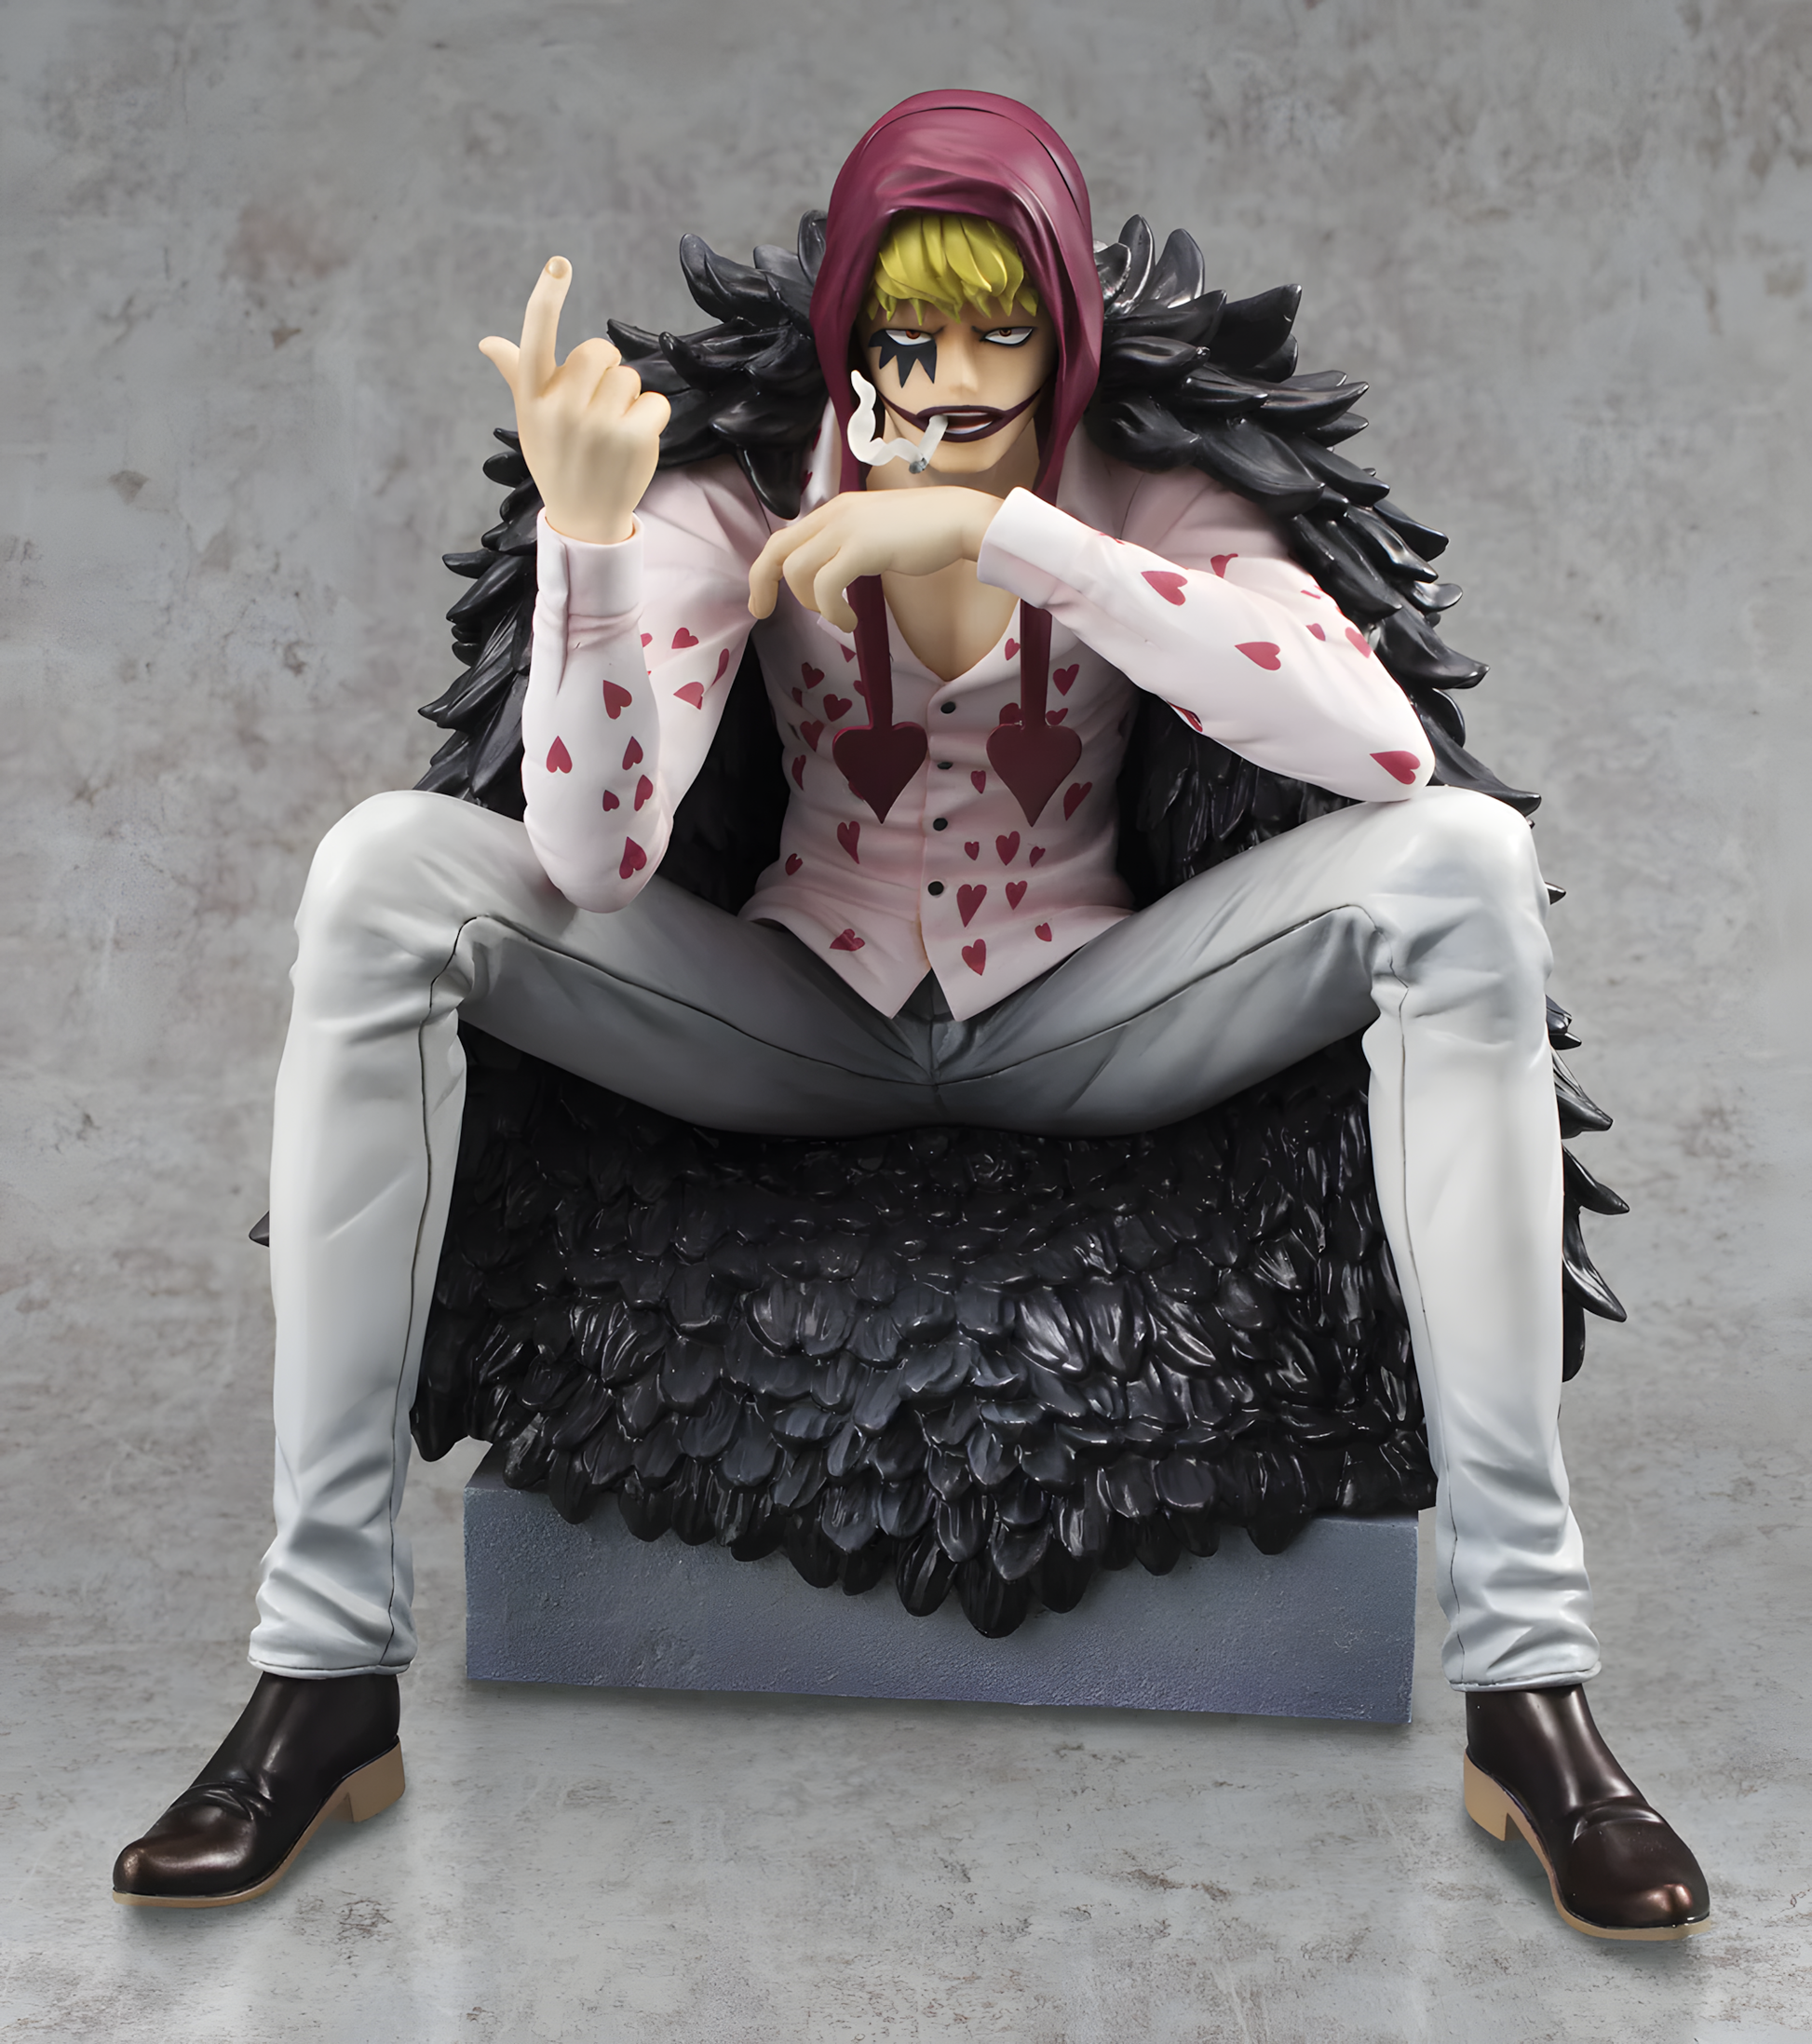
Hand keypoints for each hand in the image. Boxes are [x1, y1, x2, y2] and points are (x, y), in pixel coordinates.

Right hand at [478, 258, 669, 545]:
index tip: (559, 264)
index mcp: (533, 397)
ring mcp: (596, 425)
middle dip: (605, 371)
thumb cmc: (556, 458)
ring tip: (612, 431)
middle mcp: (560, 408)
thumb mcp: (531, 417)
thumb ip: (516, 373)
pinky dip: (651, 418)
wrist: (583, 516)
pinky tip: (633, 442)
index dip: (547, 297)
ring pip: (628, 377)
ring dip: (627, 398)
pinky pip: (654, 401)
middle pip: (599, 351)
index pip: (535, 338)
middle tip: (597, 406)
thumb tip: (488, 342)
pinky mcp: (631, 438)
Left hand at [747, 488, 1000, 628]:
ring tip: (838, 616)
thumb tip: (828, 575)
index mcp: (834, 510)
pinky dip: (833, 611)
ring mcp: (847, 528)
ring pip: (798, 572)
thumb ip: (847, 545)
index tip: (762, 600)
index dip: (764, 570)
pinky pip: (827, 585)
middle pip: (777, 550)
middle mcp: (834, 514)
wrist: (960, 520)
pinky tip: (851, 621)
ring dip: (812, 604)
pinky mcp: (863, 547)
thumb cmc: (925, 532)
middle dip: (763, 585)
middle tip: (763, 613)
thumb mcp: (874, 532)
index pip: (783, 538)